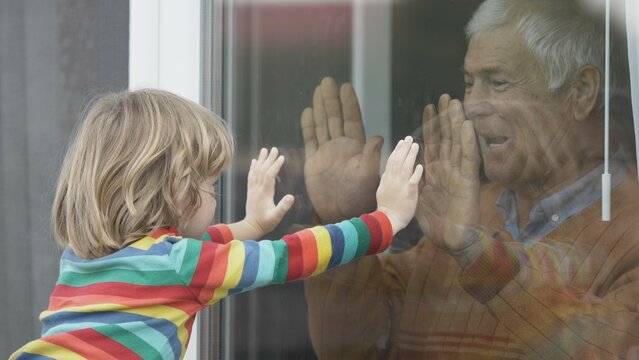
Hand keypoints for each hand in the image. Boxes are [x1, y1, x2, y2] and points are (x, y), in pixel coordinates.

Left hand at [232, 147, 294, 239]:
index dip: (275, 166)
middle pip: (263, 170)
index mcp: (265, 193)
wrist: (251, 226)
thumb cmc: (265, 222)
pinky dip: (253, 168)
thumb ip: (283, 207)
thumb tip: (292, 197)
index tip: (281, 157)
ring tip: (264, 150)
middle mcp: (257, 189)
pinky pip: (251, 176)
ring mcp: (253, 189)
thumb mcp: (276, 217)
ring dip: (260, 160)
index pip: (270, 176)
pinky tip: (254, 161)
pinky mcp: (250, 191)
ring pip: (256, 171)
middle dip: (269, 159)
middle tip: (274, 149)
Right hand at [301, 77, 382, 223]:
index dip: (348, 103)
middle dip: (331, 99)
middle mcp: (341, 147)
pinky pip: (310, 140)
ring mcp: (326, 153)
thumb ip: (372, 156)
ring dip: (320, 108)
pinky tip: (308, 112)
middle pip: (335, 117)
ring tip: (318, 90)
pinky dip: (308, 126)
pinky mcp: (314, 162)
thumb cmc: (359, 198)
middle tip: (328, 81)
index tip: (346, 86)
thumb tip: (379, 137)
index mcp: (356, 147)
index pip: (352, 119)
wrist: (341, 215)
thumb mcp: (369, 176)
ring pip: (322, 125)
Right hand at [376, 136, 422, 234]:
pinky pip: (413, 180)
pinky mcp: (409, 192)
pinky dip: (416, 172)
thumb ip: (386, 179)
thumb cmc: (386, 206)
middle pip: (399, 160)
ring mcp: (401, 185)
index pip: (392, 160)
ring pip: (406, 166)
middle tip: (409, 138)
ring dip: (411, 155)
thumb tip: (387, 172)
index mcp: (387, 178)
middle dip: (404, 148)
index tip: (402, 141)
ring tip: (415, 145)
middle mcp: (393, 179)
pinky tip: (419, 166)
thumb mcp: (382, 190)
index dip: (397, 150)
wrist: (388, 218)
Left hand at [417, 95, 480, 250]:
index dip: (430, 125)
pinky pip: (468, 158)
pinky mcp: (469, 181)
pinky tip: (467, 125)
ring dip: (457, 123)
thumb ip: (415, 180)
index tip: (428, 106)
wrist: (452, 240)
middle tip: (445, 96)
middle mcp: (449, 168)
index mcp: (436, 171)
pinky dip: (468, 142)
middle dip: (445, 118)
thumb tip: (408, 166)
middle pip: (447, 138)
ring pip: (458, 143)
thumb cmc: (437, 222)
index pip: (432, 143)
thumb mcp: (420, 197)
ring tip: (456, 103)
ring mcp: (460, 173)